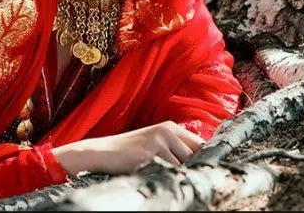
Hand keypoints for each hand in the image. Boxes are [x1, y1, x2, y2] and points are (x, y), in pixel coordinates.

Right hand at [51, 121, 204, 176]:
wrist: (103, 152)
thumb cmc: (128, 151)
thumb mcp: (154, 142)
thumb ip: (174, 147)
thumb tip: (197, 161)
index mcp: (170, 127)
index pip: (199, 143)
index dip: (201, 157)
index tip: (200, 168)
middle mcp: (167, 131)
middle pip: (193, 154)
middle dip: (189, 166)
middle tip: (179, 175)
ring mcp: (159, 141)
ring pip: (182, 165)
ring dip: (176, 173)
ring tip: (161, 174)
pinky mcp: (151, 153)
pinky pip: (168, 170)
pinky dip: (164, 176)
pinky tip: (153, 175)